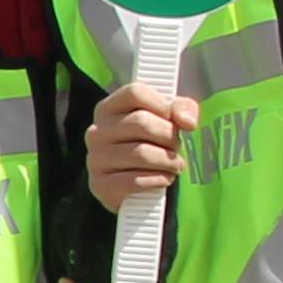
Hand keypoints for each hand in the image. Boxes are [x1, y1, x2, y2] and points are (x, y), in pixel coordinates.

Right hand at [87, 82, 193, 208]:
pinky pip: (135, 181)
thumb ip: (182, 109)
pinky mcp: (100, 185)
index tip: (174, 118)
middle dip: (169, 136)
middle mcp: (96, 131)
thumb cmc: (150, 146)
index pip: (135, 92)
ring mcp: (95, 158)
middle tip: (176, 146)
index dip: (161, 104)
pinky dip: (158, 180)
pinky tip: (164, 179)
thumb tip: (187, 121)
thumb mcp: (168, 120)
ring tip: (175, 165)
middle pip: (141, 122)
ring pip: (142, 153)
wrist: (133, 189)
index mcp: (108, 108)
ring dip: (168, 161)